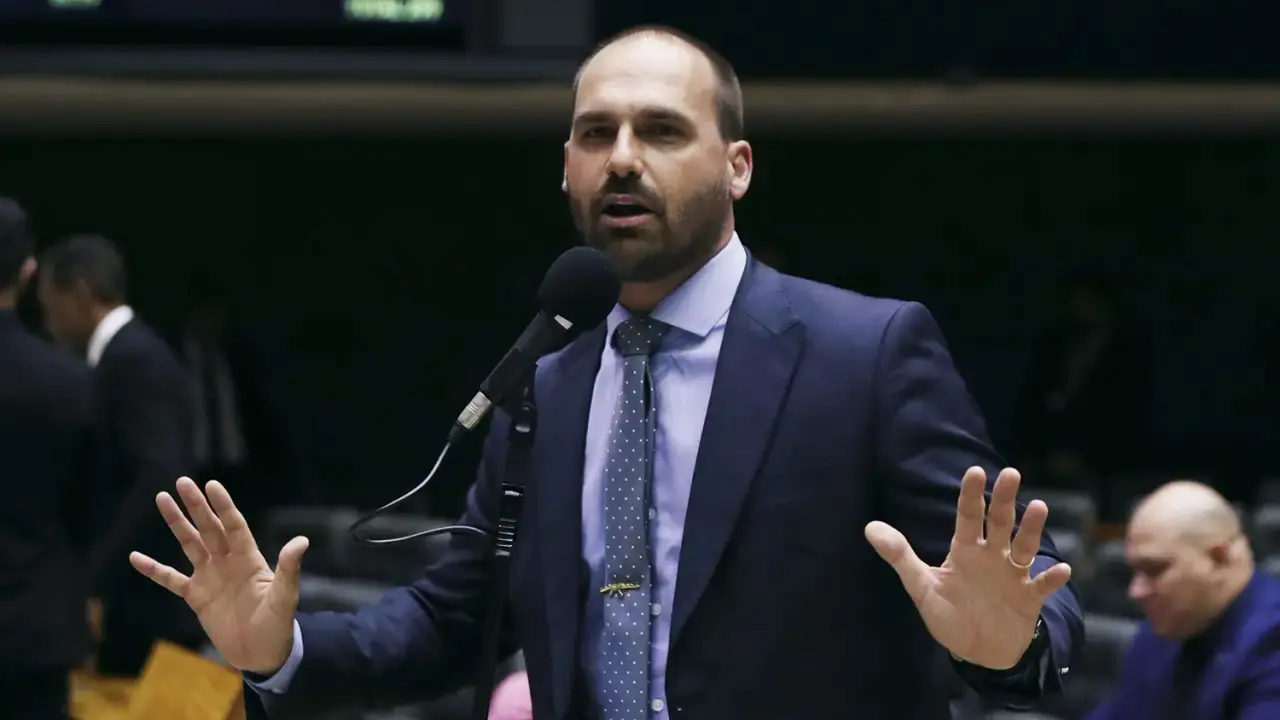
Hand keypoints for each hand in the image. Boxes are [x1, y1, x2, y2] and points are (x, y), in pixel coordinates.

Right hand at [129, 477, 308, 674]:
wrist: (261, 653)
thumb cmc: (278, 624)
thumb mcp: (285, 596)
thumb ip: (289, 569)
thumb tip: (302, 541)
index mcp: (249, 558)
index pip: (233, 525)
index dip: (223, 506)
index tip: (212, 484)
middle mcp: (227, 562)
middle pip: (209, 528)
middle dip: (196, 505)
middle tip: (181, 481)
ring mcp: (210, 577)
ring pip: (189, 544)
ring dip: (176, 524)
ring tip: (161, 499)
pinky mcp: (196, 597)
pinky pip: (171, 579)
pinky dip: (154, 569)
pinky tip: (135, 557)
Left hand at [865, 467, 1071, 669]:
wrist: (976, 650)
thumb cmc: (949, 613)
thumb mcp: (921, 586)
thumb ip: (899, 556)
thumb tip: (869, 528)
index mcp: (965, 550)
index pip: (968, 516)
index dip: (971, 494)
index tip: (974, 471)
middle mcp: (992, 556)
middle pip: (999, 523)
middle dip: (1004, 499)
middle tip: (1010, 473)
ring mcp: (1012, 576)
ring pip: (1024, 548)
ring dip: (1031, 529)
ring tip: (1039, 507)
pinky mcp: (1028, 600)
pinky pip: (1042, 586)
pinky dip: (1051, 579)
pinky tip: (1062, 569)